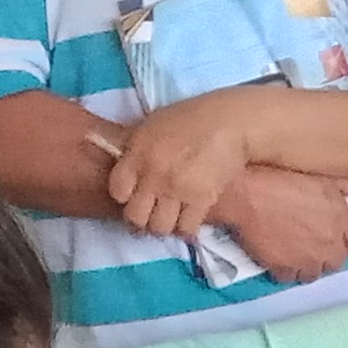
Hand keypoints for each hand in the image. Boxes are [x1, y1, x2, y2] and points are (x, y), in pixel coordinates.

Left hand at [110, 89, 274, 237]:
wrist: (230, 122)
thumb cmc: (190, 118)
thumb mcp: (152, 126)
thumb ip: (134, 149)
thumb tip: (120, 164)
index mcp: (138, 154)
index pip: (117, 192)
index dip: (124, 196)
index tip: (133, 194)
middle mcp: (153, 175)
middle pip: (135, 217)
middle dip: (141, 218)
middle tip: (150, 214)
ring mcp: (177, 190)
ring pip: (159, 228)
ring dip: (164, 226)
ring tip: (170, 218)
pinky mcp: (202, 200)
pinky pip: (186, 229)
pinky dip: (186, 228)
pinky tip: (188, 219)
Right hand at [212, 166, 347, 282]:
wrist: (245, 192)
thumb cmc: (280, 176)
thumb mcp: (319, 173)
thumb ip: (346, 183)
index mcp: (340, 218)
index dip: (346, 237)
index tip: (335, 233)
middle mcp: (329, 243)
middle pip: (337, 260)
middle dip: (327, 253)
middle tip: (312, 242)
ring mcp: (306, 258)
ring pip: (314, 273)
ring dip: (307, 264)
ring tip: (294, 252)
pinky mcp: (283, 268)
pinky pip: (289, 277)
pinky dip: (284, 269)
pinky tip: (277, 256)